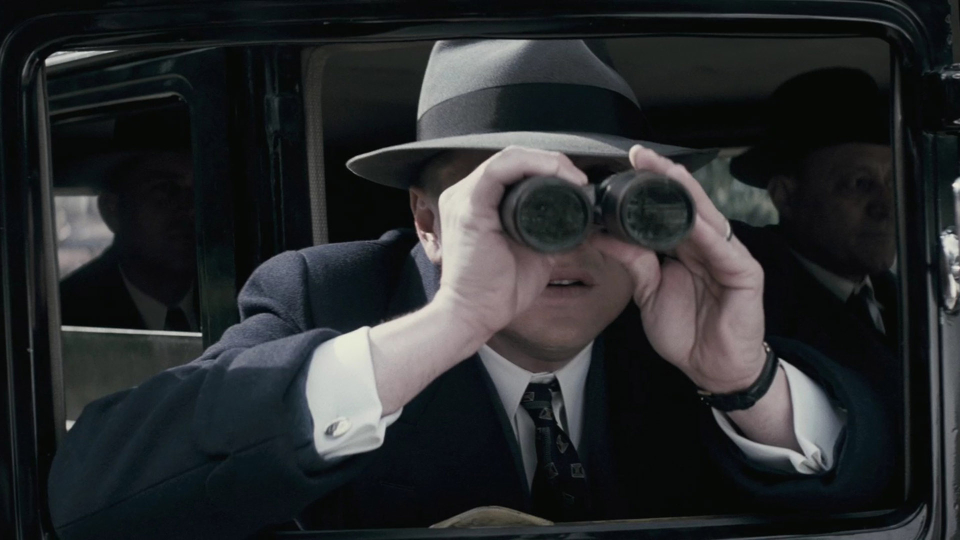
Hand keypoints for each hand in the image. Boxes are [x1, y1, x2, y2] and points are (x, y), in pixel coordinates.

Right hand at [433, 146, 588, 337]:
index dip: (546, 167)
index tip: (576, 183)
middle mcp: (464, 195)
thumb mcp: (532, 251)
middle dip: (550, 162)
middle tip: (578, 179)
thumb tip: (577, 221)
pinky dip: (530, 165)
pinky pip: (498, 170)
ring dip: (544, 161)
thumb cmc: (498, 289)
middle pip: (511, 159)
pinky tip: (554, 175)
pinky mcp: (469, 208)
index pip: (512, 168)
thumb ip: (546, 232)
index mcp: (477, 203)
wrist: (475, 315)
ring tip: (571, 177)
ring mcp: (463, 199)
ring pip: (507, 157)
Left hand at [590, 145, 766, 392]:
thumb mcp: (648, 293)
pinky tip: (692, 219)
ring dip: (686, 194)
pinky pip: (723, 249)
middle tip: (641, 156)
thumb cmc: (685, 332)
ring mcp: (728, 256)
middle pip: (687, 204)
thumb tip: (602, 236)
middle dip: (665, 178)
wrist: (711, 369)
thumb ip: (633, 262)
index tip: (626, 165)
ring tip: (666, 172)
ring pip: (706, 217)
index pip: (667, 209)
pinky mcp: (745, 272)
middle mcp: (707, 245)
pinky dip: (706, 233)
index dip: (650, 187)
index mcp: (685, 248)